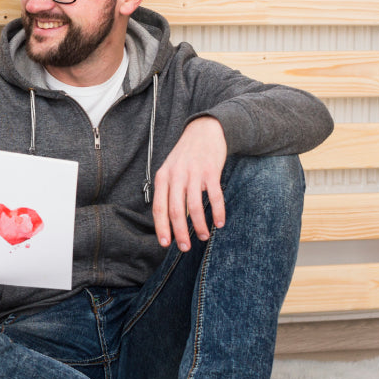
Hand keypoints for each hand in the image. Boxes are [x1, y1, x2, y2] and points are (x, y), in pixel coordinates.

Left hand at [152, 116, 227, 251]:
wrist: (205, 131)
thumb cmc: (186, 156)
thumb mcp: (170, 170)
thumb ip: (168, 192)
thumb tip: (170, 221)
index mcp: (163, 177)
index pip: (159, 207)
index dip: (161, 228)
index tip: (165, 244)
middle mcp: (176, 175)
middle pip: (175, 211)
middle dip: (180, 232)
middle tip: (185, 247)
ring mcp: (194, 173)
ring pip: (194, 206)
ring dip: (199, 225)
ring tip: (204, 236)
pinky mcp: (211, 171)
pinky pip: (215, 197)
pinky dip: (218, 212)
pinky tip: (220, 223)